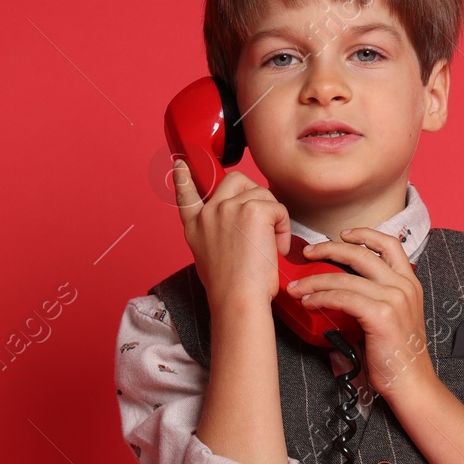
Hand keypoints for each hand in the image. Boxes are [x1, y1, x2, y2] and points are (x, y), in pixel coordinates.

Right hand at [172, 158, 290, 308]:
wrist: (237, 299)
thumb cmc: (230, 289)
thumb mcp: (210, 259)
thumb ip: (216, 236)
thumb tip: (234, 231)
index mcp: (195, 227)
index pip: (187, 194)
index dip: (185, 178)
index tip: (181, 165)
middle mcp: (209, 213)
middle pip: (236, 180)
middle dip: (255, 195)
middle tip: (262, 225)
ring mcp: (228, 208)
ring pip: (262, 194)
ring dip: (273, 218)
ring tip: (269, 247)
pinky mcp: (253, 211)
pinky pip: (278, 208)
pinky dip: (283, 228)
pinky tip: (276, 248)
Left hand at [286, 226, 439, 400]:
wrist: (412, 383)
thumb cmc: (397, 356)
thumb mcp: (391, 318)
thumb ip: (372, 300)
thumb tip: (338, 292)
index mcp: (410, 283)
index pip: (388, 244)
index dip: (363, 234)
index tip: (342, 235)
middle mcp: (404, 285)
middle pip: (361, 253)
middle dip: (329, 248)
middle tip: (308, 253)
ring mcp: (394, 299)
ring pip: (345, 277)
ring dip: (315, 280)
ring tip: (298, 287)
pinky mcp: (381, 315)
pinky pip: (343, 297)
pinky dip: (321, 297)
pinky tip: (309, 302)